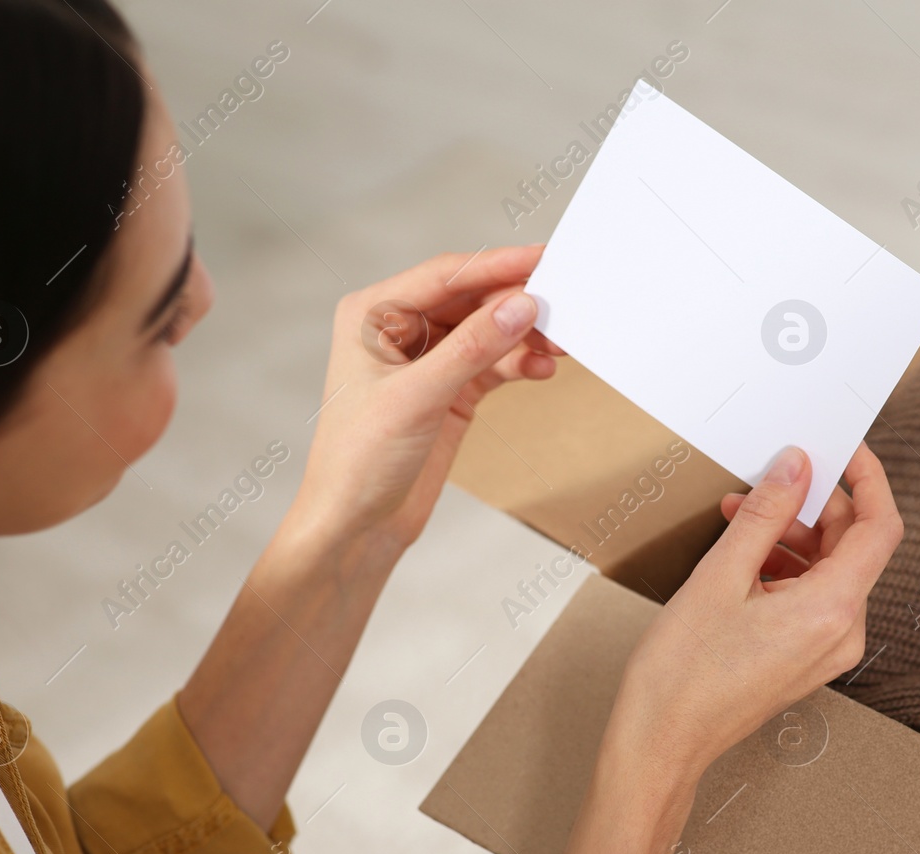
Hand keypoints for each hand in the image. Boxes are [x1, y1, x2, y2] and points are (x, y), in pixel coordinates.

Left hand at [283, 245, 561, 557]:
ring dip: (524, 336)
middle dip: (516, 304)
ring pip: (487, 331)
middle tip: (564, 305)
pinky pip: (493, 363)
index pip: (445, 276)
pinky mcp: (450, 392)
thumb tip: (521, 305)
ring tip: (561, 344)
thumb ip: (472, 348)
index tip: (544, 260)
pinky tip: (543, 369)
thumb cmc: (358, 461)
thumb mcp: (416, 397)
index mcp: (372, 313)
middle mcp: (397, 329)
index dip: (497, 266)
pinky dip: (519, 364)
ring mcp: (427, 361)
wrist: (355, 527)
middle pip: (471, 299)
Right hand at [606, 441, 902, 785]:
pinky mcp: (808, 660)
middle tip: (764, 485)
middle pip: (854, 547)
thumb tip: (796, 467)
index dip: (868, 480)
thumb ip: (765, 514)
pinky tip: (744, 561)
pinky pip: (814, 599)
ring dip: (792, 538)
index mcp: (833, 611)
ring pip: (831, 572)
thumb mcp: (720, 575)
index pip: (881, 528)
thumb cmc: (682, 672)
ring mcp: (828, 651)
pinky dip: (785, 570)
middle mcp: (843, 633)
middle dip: (811, 509)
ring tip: (739, 523)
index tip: (844, 450)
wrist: (662, 741)